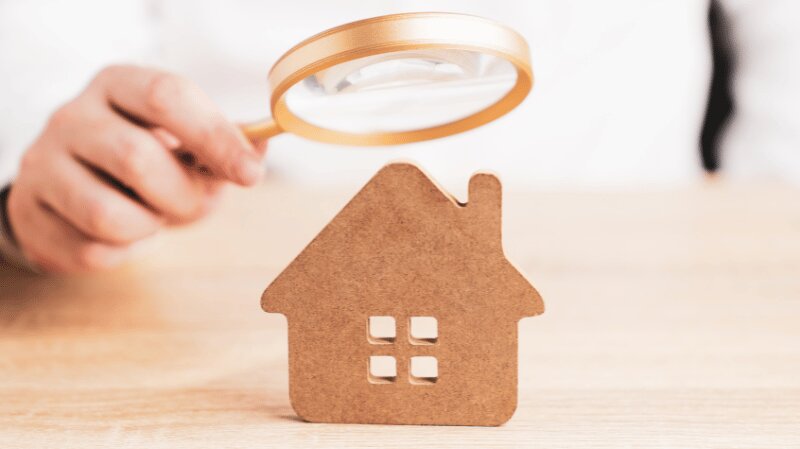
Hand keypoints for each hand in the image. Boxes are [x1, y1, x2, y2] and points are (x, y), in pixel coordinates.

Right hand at [7, 65, 265, 272]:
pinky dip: (123, 252)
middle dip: (183, 196)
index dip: (215, 136)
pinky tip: (123, 234)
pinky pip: (91, 250)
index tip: (250, 174)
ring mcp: (43, 164)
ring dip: (149, 227)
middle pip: (136, 158)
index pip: (167, 94)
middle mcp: (72, 116)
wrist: (74, 190)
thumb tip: (258, 148)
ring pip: (108, 215)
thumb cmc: (146, 162)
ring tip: (152, 215)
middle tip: (194, 205)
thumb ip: (225, 145)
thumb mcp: (186, 143)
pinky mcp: (29, 212)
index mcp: (119, 85)